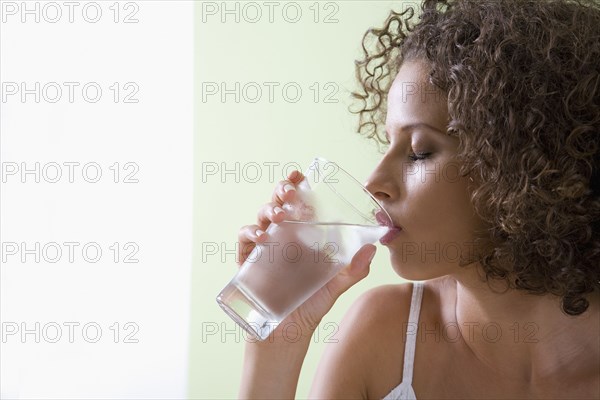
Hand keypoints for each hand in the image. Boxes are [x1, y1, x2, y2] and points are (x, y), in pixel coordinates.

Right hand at [237, 170, 376, 343]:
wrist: (283, 341)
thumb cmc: (308, 312)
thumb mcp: (333, 290)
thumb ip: (351, 271)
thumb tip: (372, 249)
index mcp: (301, 239)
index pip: (298, 206)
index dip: (295, 187)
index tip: (299, 174)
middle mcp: (281, 240)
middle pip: (277, 205)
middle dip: (281, 192)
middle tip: (290, 191)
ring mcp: (263, 251)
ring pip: (260, 218)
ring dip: (268, 211)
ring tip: (280, 216)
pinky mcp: (247, 265)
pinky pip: (244, 242)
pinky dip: (249, 234)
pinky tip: (261, 238)